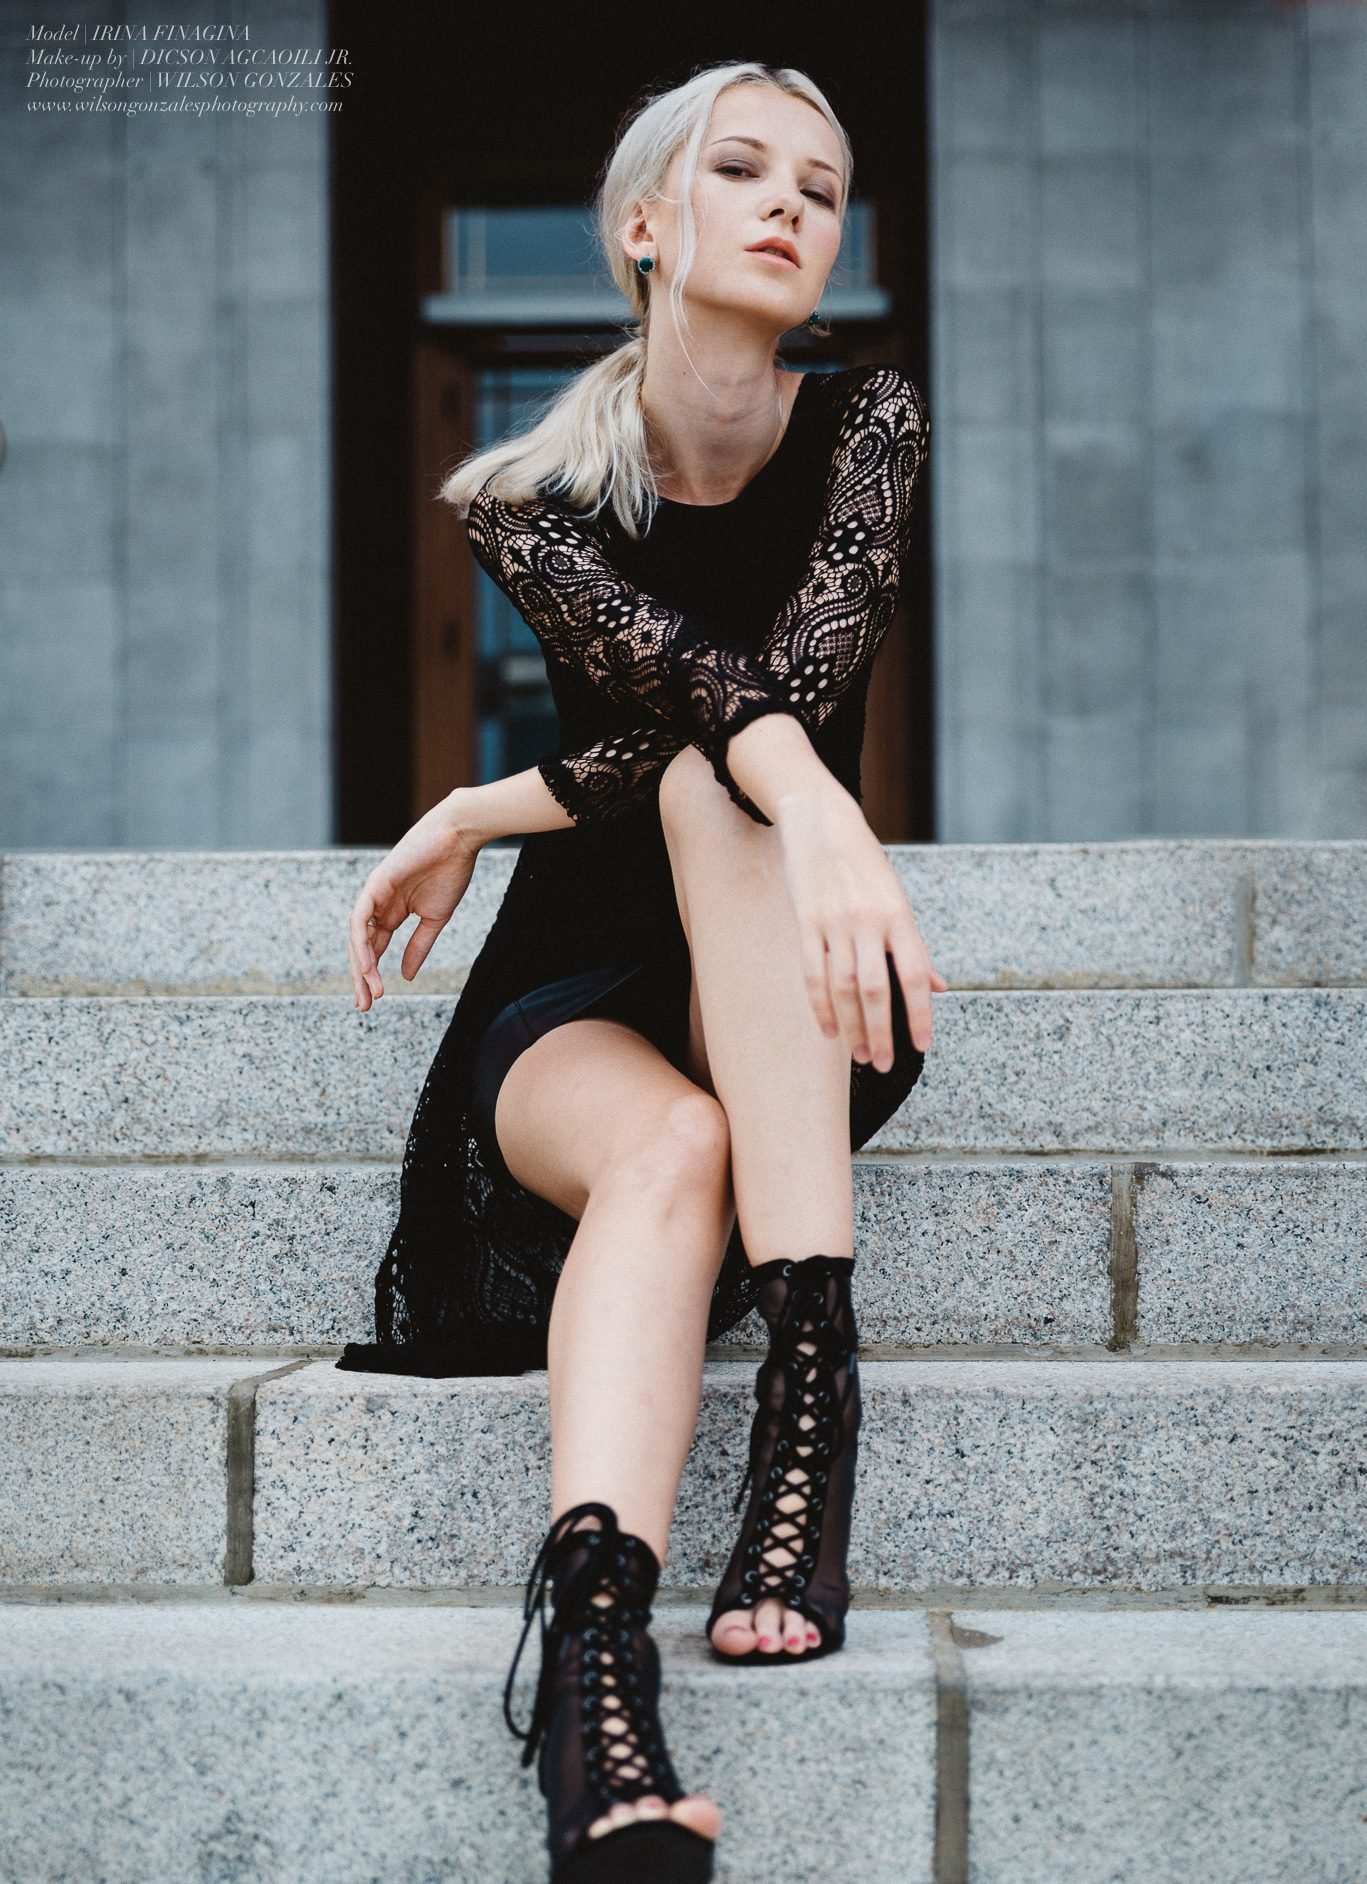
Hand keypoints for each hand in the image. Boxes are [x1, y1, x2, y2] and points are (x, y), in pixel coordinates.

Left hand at [347, 791, 482, 1009]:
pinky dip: (362, 942)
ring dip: (361, 966)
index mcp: (391, 914)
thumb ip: (419, 946)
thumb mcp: (434, 919)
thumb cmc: (450, 872)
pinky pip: (361, 918)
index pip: (373, 950)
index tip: (375, 1001)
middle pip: (361, 948)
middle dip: (361, 978)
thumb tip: (407, 976)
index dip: (371, 975)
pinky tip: (367, 964)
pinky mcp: (375, 883)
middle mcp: (378, 906)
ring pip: (357, 937)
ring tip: (370, 991)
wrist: (458, 838)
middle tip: (364, 1006)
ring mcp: (374, 895)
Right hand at [774, 786, 947, 1065]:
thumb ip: (915, 946)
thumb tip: (940, 987)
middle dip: (881, 1032)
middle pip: (875, 989)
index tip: (922, 1046)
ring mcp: (834, 922)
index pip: (914, 975)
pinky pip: (812, 973)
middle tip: (883, 1063)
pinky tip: (828, 1030)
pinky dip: (820, 1006)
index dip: (919, 1014)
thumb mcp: (898, 899)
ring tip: (859, 1054)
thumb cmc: (867, 865)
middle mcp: (868, 920)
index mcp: (899, 915)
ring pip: (842, 987)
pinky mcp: (806, 921)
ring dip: (851, 1026)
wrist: (823, 819)